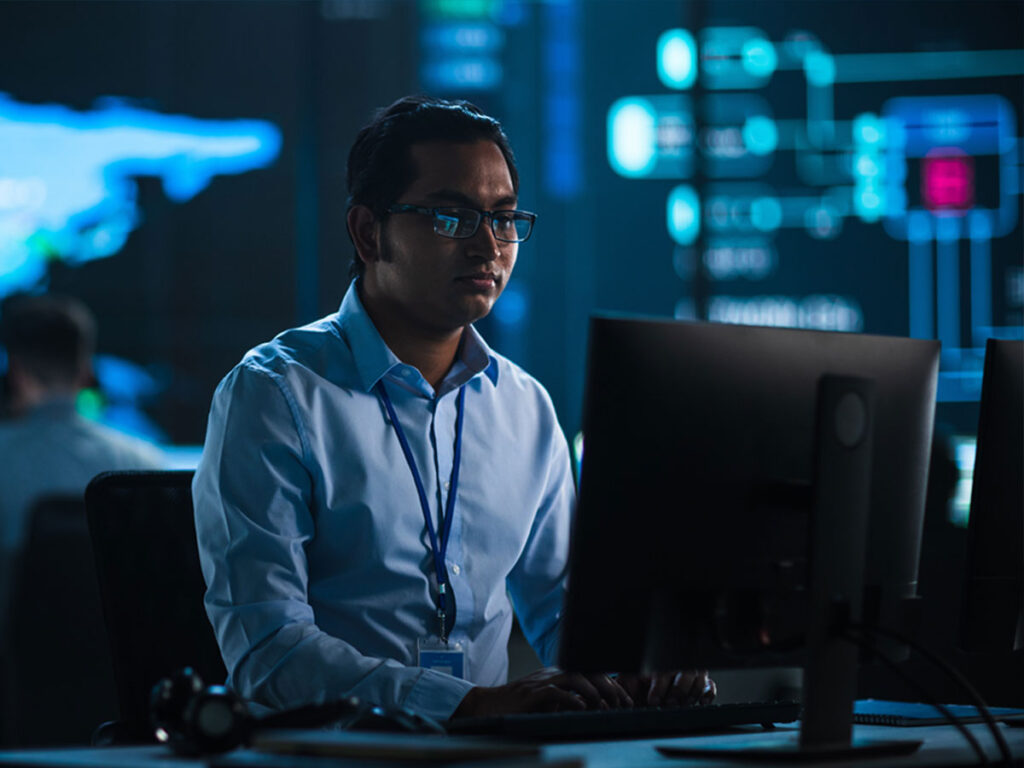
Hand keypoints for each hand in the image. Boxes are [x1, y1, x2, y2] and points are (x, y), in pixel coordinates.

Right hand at [451, 667, 633, 717]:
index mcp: (558, 674)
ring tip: (605, 707)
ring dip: (594, 692)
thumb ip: (568, 701)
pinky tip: (582, 710)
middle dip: (609, 686)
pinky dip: (572, 701)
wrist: (490, 705)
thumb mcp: (548, 702)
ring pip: (575, 678)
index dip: (610, 684)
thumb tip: (592, 708)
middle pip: (587, 671)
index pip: (589, 672)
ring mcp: (542, 681)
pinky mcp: (532, 694)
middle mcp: (552, 673)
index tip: (624, 700)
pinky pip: (557, 693)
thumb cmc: (520, 707)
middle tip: (622, 704)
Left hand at [616, 670, 715, 707]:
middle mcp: (678, 665)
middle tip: (669, 704)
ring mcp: (692, 673)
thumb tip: (631, 689)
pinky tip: (701, 702)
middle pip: (684, 674)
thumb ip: (629, 681)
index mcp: (660, 662)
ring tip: (681, 705)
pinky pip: (710, 686)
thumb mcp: (629, 679)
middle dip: (676, 691)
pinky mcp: (703, 682)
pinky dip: (708, 693)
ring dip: (690, 694)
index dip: (659, 687)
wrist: (648, 683)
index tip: (653, 700)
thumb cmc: (638, 681)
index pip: (663, 671)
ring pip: (698, 679)